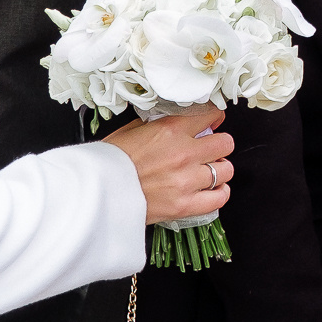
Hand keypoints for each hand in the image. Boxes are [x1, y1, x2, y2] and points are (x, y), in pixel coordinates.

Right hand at [102, 106, 235, 224]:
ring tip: (210, 170)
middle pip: (225, 143)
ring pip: (226, 170)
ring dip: (219, 169)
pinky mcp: (184, 206)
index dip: (214, 117)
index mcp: (170, 130)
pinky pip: (219, 198)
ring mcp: (186, 181)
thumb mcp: (133, 130)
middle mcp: (183, 154)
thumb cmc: (109, 162)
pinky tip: (212, 189)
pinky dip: (219, 193)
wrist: (95, 193)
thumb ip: (160, 125)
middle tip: (210, 148)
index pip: (210, 115)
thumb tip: (178, 121)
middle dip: (219, 144)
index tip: (213, 120)